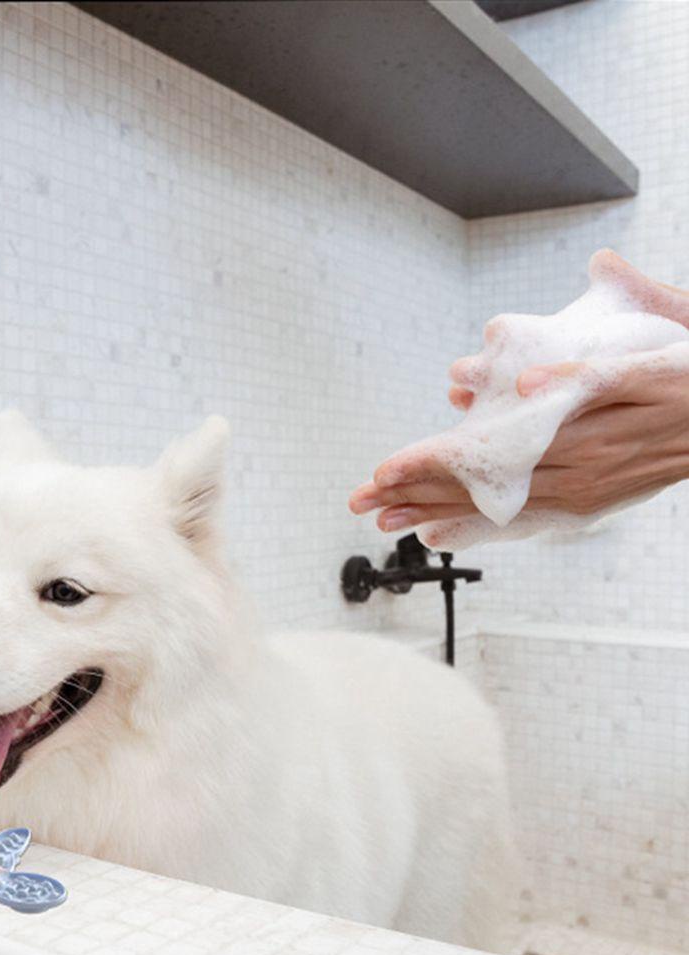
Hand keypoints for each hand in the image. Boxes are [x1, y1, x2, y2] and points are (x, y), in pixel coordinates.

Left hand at [349, 359, 688, 532]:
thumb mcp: (650, 364)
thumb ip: (591, 374)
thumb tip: (531, 382)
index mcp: (577, 438)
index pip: (483, 454)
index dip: (430, 464)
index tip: (383, 473)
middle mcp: (572, 476)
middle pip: (477, 488)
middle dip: (414, 495)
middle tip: (361, 502)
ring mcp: (579, 494)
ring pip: (492, 508)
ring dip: (436, 513)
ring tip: (387, 520)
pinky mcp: (588, 503)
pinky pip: (523, 520)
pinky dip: (479, 528)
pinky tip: (444, 534)